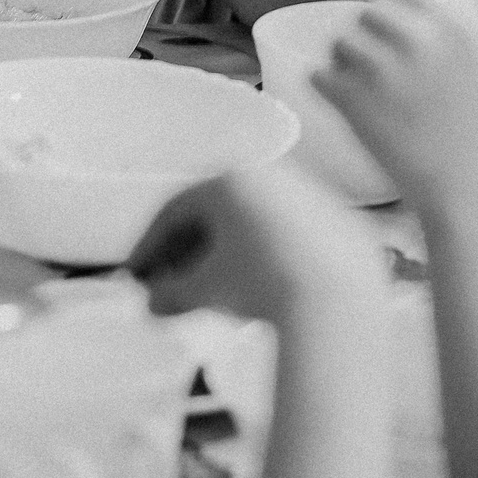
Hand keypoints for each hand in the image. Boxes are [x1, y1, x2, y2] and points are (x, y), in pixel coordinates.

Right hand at [127, 164, 383, 327]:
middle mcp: (270, 175)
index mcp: (229, 180)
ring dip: (229, 254)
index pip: (175, 209)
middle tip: (174, 286)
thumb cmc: (262, 283)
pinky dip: (269, 258)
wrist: (337, 296)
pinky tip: (264, 289)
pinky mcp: (338, 221)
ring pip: (255, 223)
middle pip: (215, 212)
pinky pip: (292, 236)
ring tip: (218, 293)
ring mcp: (308, 194)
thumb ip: (170, 293)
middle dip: (189, 252)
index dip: (149, 245)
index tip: (138, 275)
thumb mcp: (203, 290)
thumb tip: (154, 302)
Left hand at [318, 0, 477, 214]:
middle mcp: (417, 42)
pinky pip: (320, 76)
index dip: (389, 5)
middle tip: (367, 61)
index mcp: (453, 30)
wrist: (471, 193)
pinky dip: (323, 86)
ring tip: (351, 84)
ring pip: (340, 44)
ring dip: (342, 61)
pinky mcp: (354, 102)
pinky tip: (336, 99)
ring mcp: (382, 71)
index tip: (383, 24)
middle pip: (367, 15)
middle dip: (365, 36)